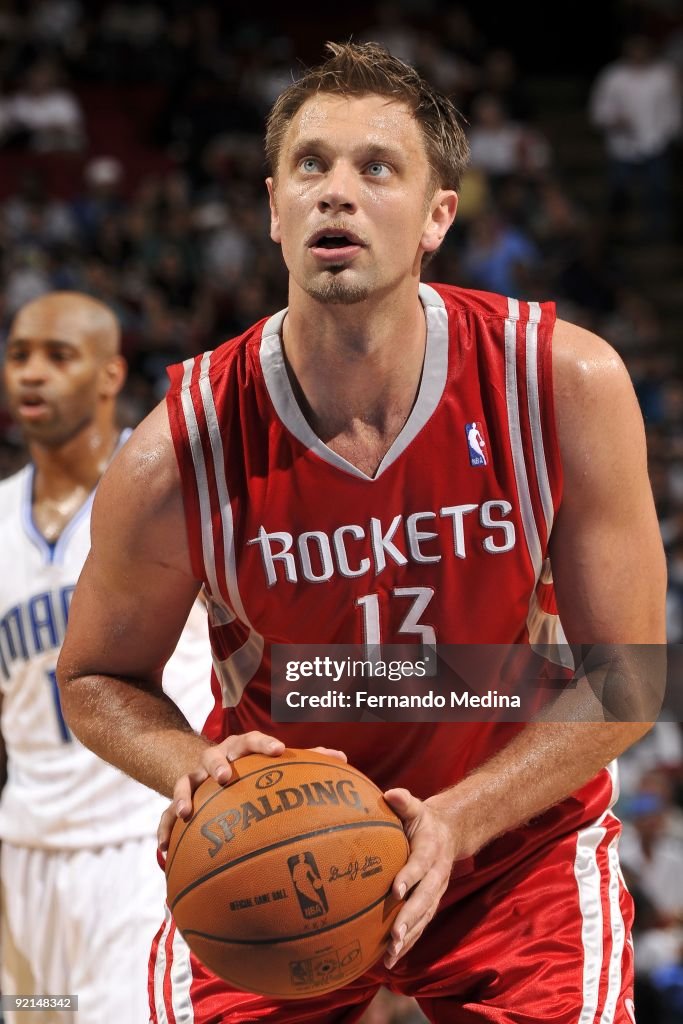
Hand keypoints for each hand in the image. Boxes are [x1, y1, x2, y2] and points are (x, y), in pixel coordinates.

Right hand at [157, 732, 346, 851]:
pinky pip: (165, 815)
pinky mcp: (181, 798)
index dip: (265, 743)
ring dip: (182, 794)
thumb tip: (343, 758)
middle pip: (213, 754)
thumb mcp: (272, 762)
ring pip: (185, 781)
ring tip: (185, 812)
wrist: (208, 768)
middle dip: (219, 764)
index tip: (279, 750)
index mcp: (240, 749)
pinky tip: (164, 849)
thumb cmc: (251, 768)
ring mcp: (195, 778)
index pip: (252, 740)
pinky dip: (164, 829)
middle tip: (225, 777)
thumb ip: (306, 761)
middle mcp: (215, 759)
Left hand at [382, 788, 456, 968]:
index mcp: (431, 850)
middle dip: (410, 919)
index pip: (420, 864)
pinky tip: (391, 959)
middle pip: (424, 899)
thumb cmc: (422, 820)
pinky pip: (421, 926)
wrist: (449, 833)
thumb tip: (390, 794)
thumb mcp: (416, 807)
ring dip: (409, 938)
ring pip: (424, 918)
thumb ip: (404, 801)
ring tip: (391, 956)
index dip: (409, 876)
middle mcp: (437, 875)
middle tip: (394, 936)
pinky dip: (408, 943)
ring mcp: (436, 892)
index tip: (395, 891)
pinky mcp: (431, 904)